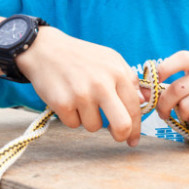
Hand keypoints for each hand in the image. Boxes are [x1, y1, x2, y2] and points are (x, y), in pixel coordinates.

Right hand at [15, 27, 143, 144]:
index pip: (135, 108)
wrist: (45, 49)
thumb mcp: (110, 59)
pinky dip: (71, 117)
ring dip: (89, 120)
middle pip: (122, 125)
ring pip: (94, 127)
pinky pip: (73, 124)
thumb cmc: (82, 56)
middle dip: (121, 136)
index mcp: (117, 73)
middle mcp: (101, 84)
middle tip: (117, 136)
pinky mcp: (62, 103)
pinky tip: (68, 100)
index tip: (133, 139)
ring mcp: (81, 94)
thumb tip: (143, 101)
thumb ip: (129, 79)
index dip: (136, 128)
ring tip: (81, 101)